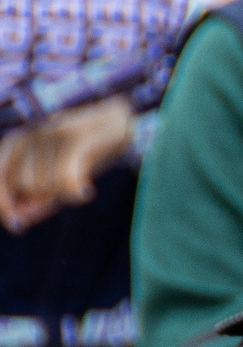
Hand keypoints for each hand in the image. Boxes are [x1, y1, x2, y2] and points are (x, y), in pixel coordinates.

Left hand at [0, 101, 135, 232]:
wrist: (126, 120)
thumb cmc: (92, 150)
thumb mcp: (60, 172)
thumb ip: (38, 194)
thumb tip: (20, 218)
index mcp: (19, 141)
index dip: (4, 203)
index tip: (17, 226)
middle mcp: (30, 135)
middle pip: (24, 185)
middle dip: (44, 198)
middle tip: (66, 193)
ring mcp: (51, 134)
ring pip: (44, 185)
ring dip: (64, 194)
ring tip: (81, 183)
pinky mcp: (74, 138)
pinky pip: (64, 180)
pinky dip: (74, 193)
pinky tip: (86, 192)